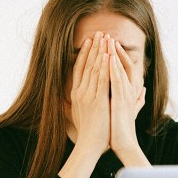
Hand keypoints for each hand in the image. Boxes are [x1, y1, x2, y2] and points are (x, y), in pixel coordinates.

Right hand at [69, 31, 110, 155]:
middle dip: (93, 47)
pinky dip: (105, 66)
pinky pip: (101, 79)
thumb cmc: (87, 133)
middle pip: (86, 65)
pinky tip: (108, 55)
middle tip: (99, 32)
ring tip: (105, 38)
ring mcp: (88, 96)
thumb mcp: (78, 115)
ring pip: (94, 69)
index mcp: (76, 94)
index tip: (90, 41)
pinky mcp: (97, 100)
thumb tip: (69, 100)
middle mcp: (80, 92)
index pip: (79, 69)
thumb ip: (75, 105)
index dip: (84, 54)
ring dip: (100, 52)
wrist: (89, 145)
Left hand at [109, 38, 145, 159]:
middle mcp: (129, 91)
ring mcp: (126, 95)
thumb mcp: (129, 110)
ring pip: (120, 70)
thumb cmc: (123, 129)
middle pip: (122, 64)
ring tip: (107, 40)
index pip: (123, 68)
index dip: (116, 55)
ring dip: (114, 54)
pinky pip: (116, 81)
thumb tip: (144, 91)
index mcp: (128, 91)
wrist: (124, 144)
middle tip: (106, 34)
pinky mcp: (121, 101)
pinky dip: (113, 69)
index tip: (108, 44)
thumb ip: (137, 100)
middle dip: (114, 49)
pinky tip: (108, 58)